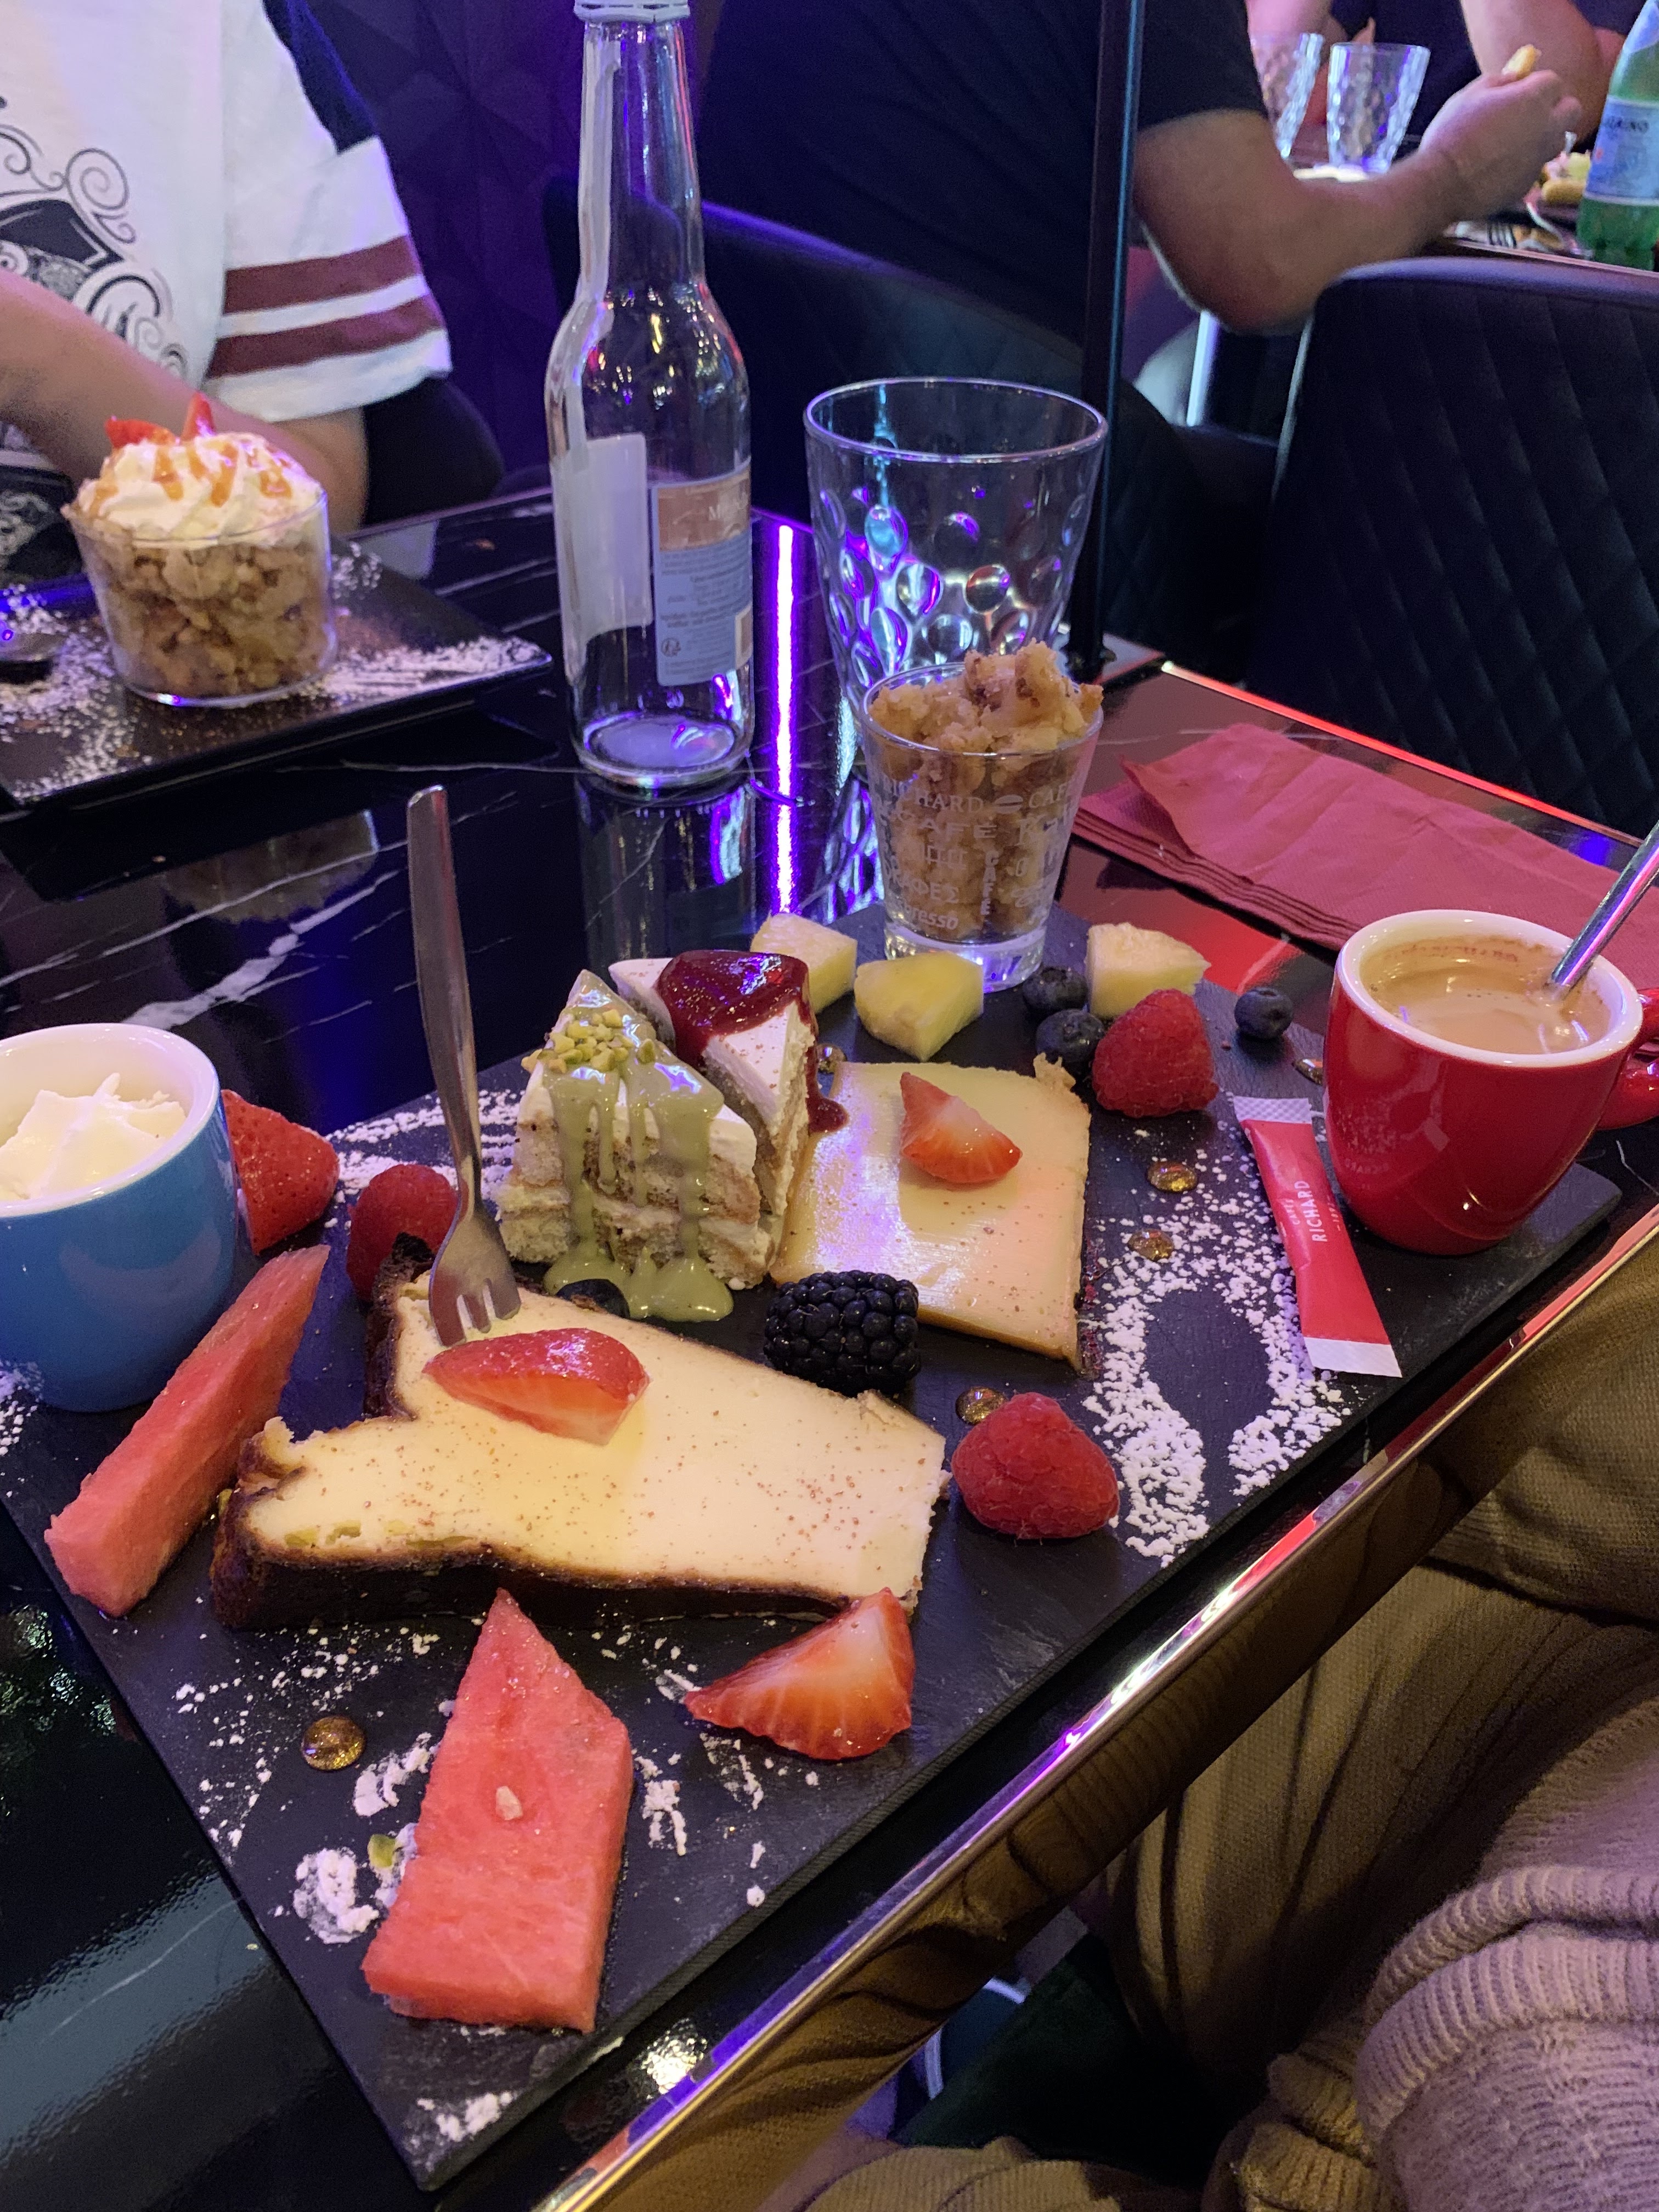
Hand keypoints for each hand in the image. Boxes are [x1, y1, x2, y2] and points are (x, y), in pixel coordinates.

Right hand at [1418, 66, 1582, 218]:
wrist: (1441, 184)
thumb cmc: (1452, 133)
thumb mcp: (1471, 94)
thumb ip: (1501, 81)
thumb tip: (1516, 76)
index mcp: (1533, 98)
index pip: (1554, 81)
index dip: (1537, 85)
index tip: (1520, 92)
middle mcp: (1547, 126)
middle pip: (1572, 110)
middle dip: (1556, 108)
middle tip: (1531, 115)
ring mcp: (1540, 157)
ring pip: (1558, 140)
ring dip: (1545, 137)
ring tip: (1517, 143)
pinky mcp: (1529, 183)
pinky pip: (1535, 166)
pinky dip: (1524, 164)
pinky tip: (1500, 168)